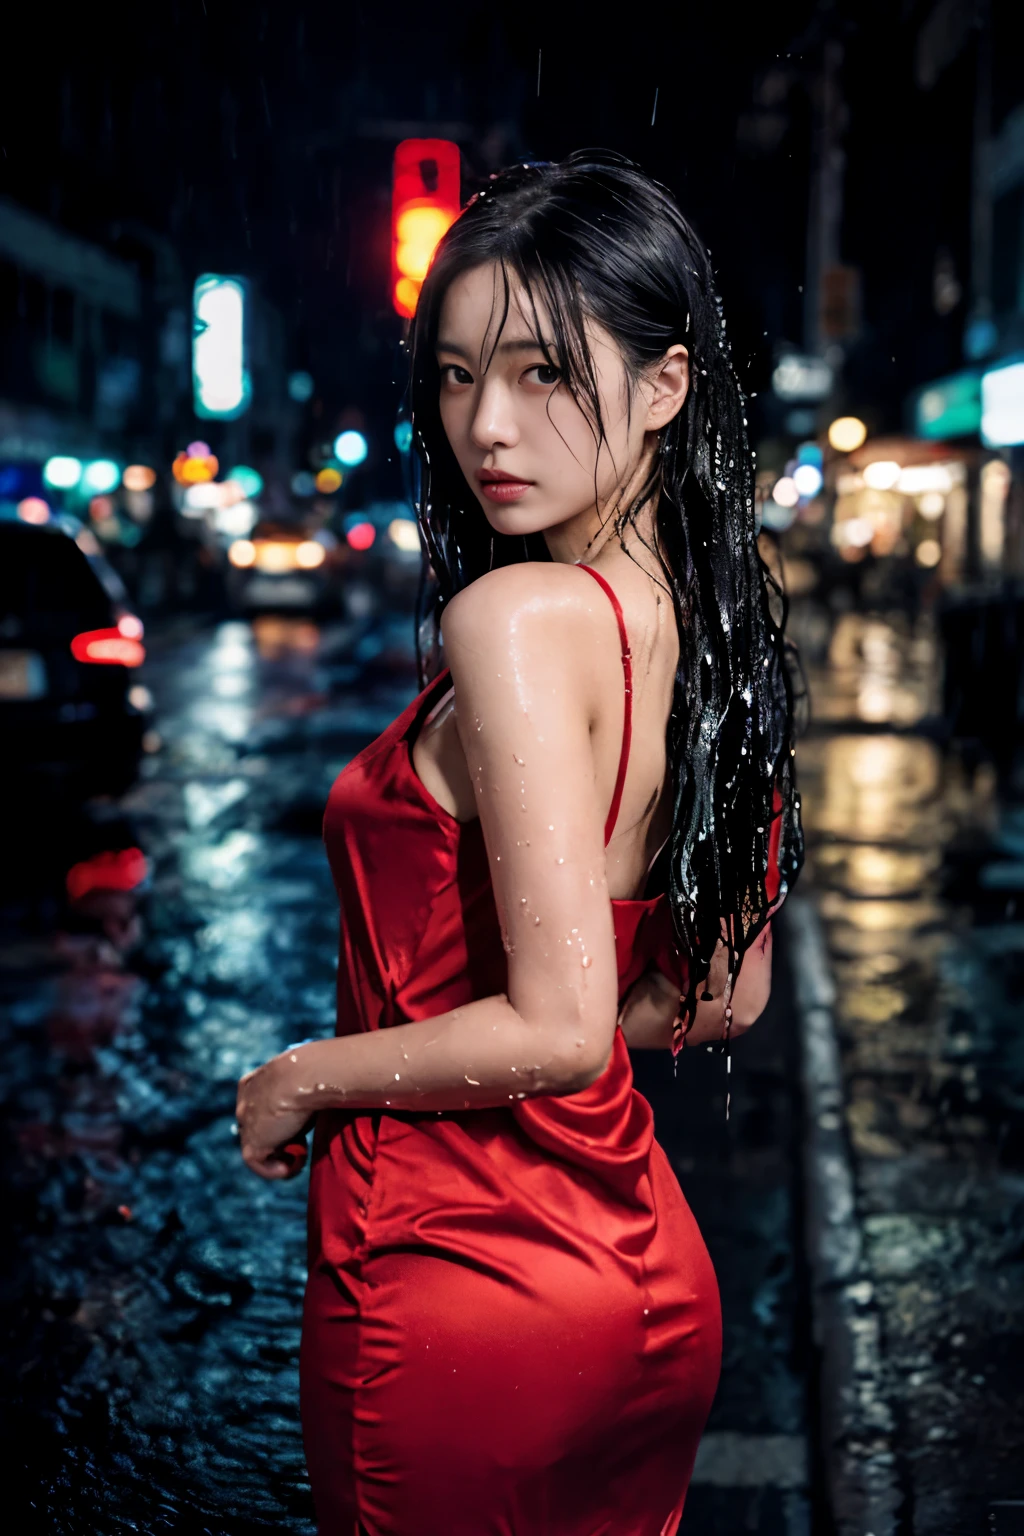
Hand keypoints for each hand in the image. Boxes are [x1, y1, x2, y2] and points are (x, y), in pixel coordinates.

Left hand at [236, 1053, 315, 1180]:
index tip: (298, 1123)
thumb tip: (316, 1100)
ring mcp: (246, 1124)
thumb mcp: (302, 1080)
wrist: (307, 1075)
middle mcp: (244, 1102)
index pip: (257, 1109)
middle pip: (256, 1127)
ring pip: (258, 1147)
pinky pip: (259, 1165)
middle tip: (303, 1138)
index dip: (276, 1120)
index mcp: (252, 1084)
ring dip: (280, 1154)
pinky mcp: (253, 1144)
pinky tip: (297, 1162)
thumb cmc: (313, 1072)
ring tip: (303, 1152)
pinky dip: (278, 1169)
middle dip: (278, 1137)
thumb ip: (297, 1092)